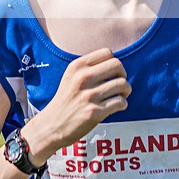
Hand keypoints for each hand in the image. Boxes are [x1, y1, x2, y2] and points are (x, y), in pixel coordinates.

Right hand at [22, 48, 130, 165]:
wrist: (52, 125)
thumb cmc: (66, 100)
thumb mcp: (71, 77)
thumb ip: (90, 68)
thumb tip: (116, 64)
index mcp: (77, 66)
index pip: (107, 52)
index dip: (114, 62)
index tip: (112, 73)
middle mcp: (83, 78)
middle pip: (118, 65)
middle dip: (123, 75)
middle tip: (119, 84)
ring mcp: (89, 95)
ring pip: (122, 84)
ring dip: (126, 91)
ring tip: (120, 95)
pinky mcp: (95, 112)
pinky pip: (120, 102)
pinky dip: (123, 104)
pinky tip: (117, 106)